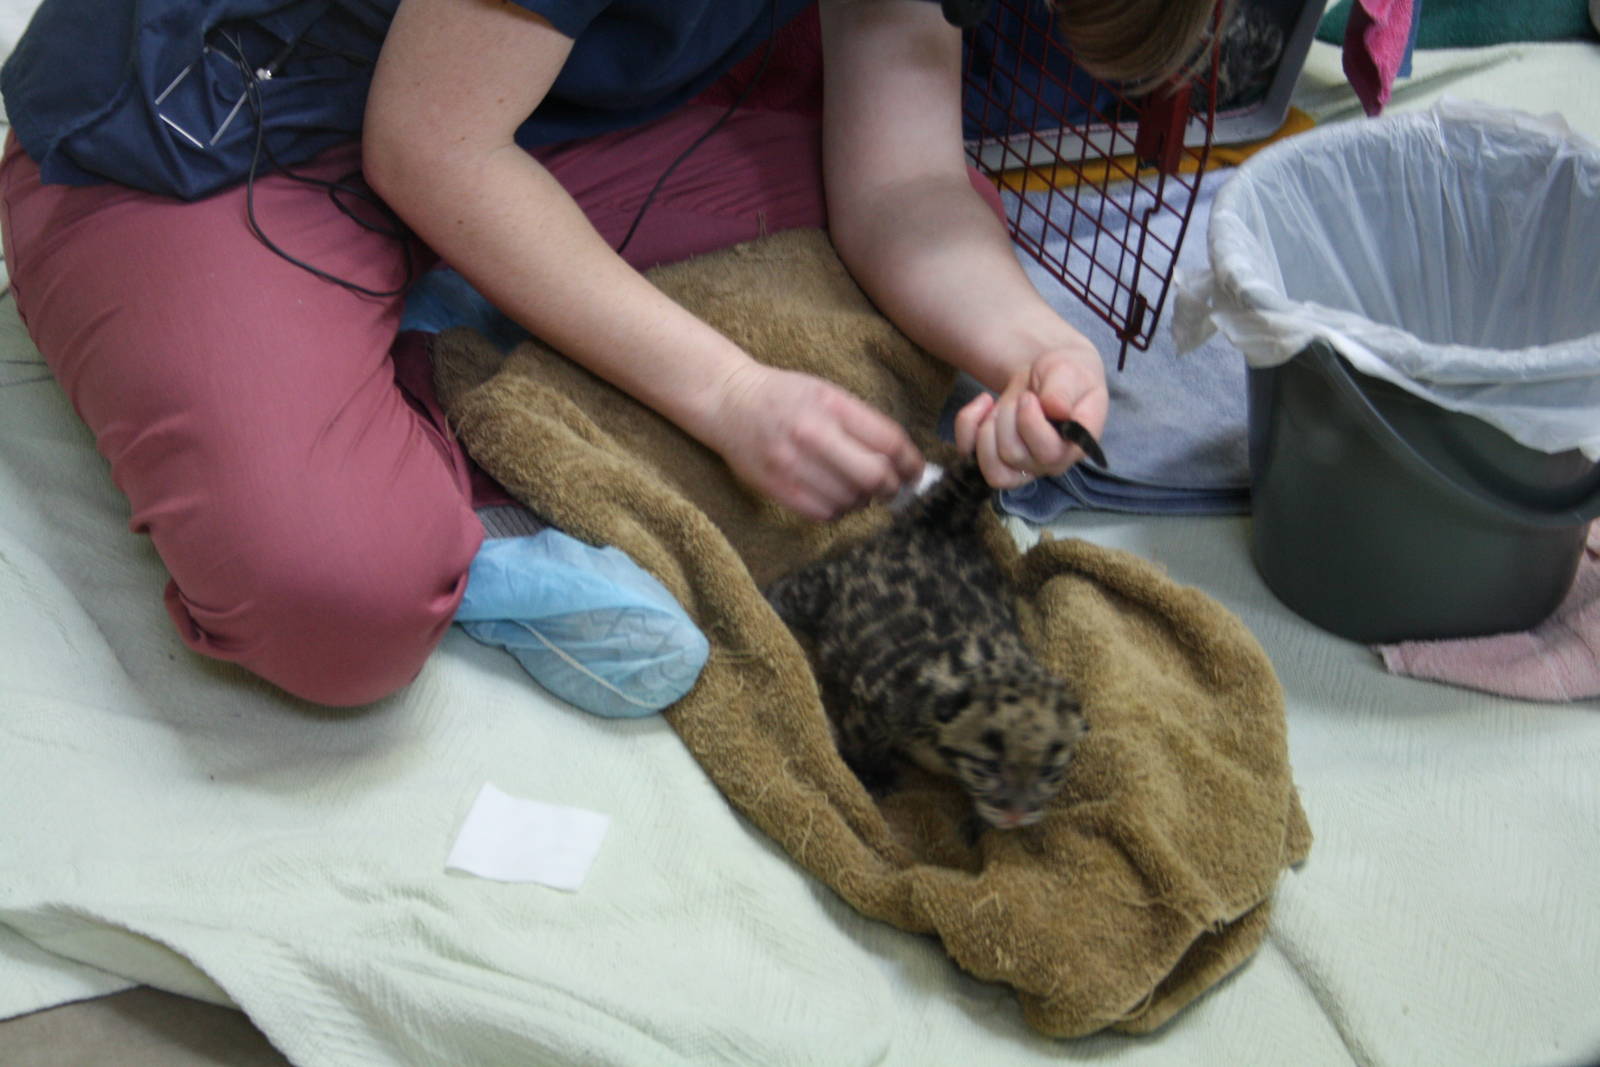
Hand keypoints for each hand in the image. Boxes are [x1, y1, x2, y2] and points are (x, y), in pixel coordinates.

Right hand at [709, 363, 924, 520]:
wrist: (729, 401)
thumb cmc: (785, 397)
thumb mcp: (827, 393)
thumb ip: (862, 423)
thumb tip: (901, 461)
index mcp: (832, 405)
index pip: (889, 442)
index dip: (910, 463)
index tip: (914, 472)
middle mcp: (813, 433)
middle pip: (875, 476)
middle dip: (892, 487)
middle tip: (891, 488)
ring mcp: (793, 463)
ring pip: (851, 499)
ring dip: (864, 500)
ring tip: (858, 490)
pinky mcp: (777, 487)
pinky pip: (824, 513)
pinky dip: (838, 510)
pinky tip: (836, 498)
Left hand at [953, 344, 1107, 489]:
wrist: (1048, 377)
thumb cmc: (1065, 376)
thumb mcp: (1068, 372)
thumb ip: (1063, 390)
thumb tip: (1055, 409)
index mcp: (1075, 446)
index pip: (1049, 453)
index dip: (1029, 423)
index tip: (1028, 397)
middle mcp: (1050, 464)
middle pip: (1013, 455)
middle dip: (1007, 416)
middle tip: (1020, 397)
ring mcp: (1022, 468)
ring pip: (992, 469)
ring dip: (986, 428)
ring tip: (1001, 405)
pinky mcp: (996, 462)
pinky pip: (969, 456)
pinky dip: (967, 425)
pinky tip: (984, 403)